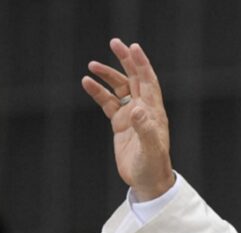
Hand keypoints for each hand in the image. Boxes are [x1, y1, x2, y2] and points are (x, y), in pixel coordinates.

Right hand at [81, 38, 173, 199]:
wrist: (147, 182)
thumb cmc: (153, 167)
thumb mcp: (150, 149)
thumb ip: (145, 129)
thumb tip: (137, 109)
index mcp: (154, 112)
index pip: (148, 82)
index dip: (141, 64)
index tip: (132, 47)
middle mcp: (144, 110)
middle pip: (135, 79)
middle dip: (126, 61)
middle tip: (114, 43)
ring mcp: (132, 116)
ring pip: (119, 89)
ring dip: (108, 76)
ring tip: (92, 65)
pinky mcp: (120, 124)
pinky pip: (108, 103)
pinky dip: (98, 92)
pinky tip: (87, 82)